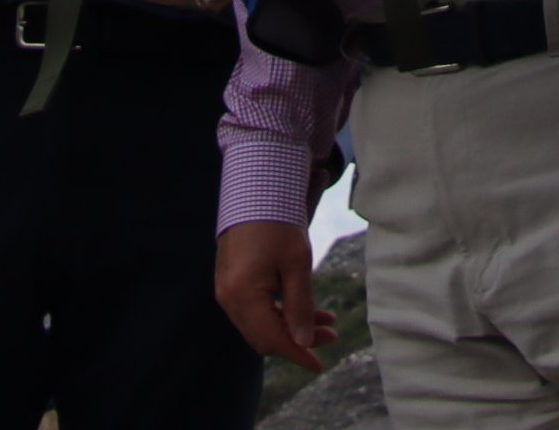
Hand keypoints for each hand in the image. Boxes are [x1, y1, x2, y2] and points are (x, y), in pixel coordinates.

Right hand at [214, 221, 330, 369]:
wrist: (254, 191)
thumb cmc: (278, 224)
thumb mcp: (297, 265)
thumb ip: (300, 306)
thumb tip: (304, 342)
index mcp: (243, 294)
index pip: (272, 339)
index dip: (297, 355)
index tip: (319, 366)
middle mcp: (228, 297)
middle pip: (264, 336)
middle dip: (298, 341)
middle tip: (332, 334)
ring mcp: (226, 290)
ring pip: (261, 323)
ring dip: (291, 326)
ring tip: (327, 321)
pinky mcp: (231, 282)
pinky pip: (255, 309)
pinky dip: (279, 312)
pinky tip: (305, 308)